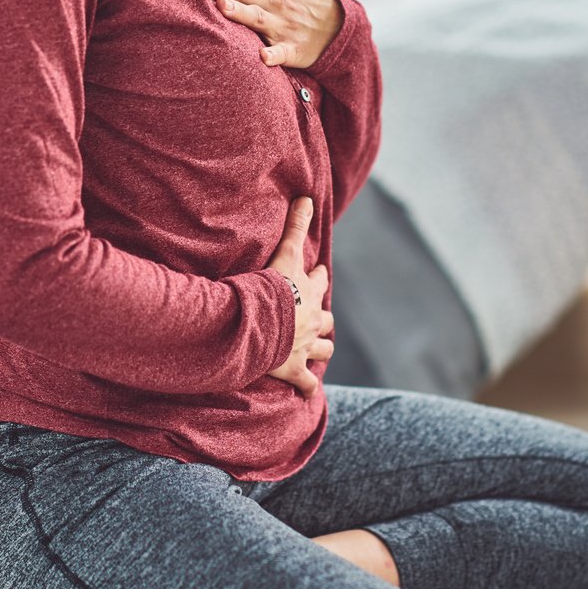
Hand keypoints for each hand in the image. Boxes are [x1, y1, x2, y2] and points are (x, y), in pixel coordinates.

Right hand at [265, 196, 333, 397]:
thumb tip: (307, 195)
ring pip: (323, 350)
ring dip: (321, 349)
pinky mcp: (294, 370)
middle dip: (325, 319)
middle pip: (327, 320)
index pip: (320, 282)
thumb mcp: (286, 252)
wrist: (260, 323)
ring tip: (318, 350)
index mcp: (310, 294)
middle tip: (319, 319)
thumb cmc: (271, 287)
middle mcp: (313, 321)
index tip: (318, 275)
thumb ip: (295, 225)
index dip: (319, 278)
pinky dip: (306, 387)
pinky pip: (305, 383)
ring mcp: (305, 347)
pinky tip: (307, 393)